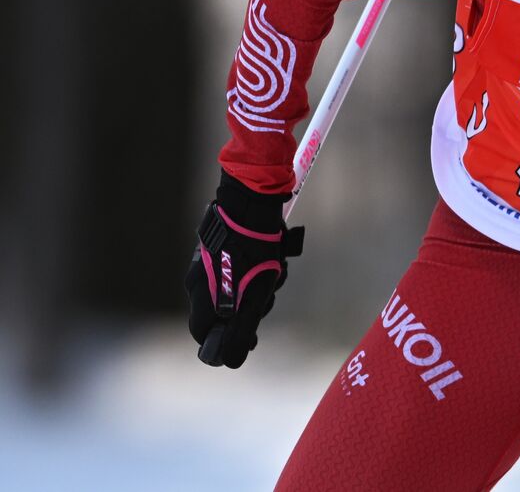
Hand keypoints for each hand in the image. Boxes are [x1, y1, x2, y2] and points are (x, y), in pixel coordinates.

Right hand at [185, 172, 303, 367]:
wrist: (251, 203)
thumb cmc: (255, 250)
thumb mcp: (255, 295)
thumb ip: (241, 330)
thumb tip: (230, 362)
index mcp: (201, 295)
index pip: (202, 333)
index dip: (224, 341)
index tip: (250, 337)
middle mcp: (197, 281)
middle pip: (222, 312)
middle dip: (249, 309)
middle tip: (270, 294)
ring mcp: (207, 263)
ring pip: (233, 289)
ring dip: (256, 286)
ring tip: (276, 270)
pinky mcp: (221, 249)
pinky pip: (237, 270)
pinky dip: (254, 270)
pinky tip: (273, 258)